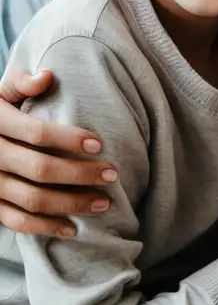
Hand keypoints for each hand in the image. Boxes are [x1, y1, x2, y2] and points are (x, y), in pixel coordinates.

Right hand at [0, 69, 117, 236]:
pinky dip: (46, 228)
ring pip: (33, 199)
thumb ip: (21, 83)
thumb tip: (48, 76)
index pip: (35, 133)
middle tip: (112, 175)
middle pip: (40, 169)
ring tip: (103, 203)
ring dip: (71, 204)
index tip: (99, 143)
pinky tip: (73, 228)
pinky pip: (18, 222)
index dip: (69, 139)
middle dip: (80, 174)